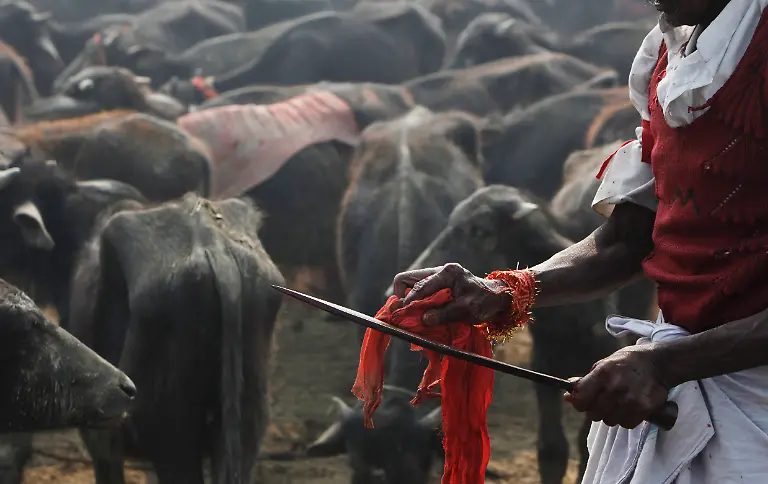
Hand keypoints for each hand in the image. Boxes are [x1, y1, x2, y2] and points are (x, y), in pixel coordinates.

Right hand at [391, 263, 511, 325]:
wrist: (497, 297)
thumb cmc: (485, 301)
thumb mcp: (467, 310)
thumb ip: (445, 314)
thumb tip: (424, 319)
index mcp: (447, 273)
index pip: (420, 286)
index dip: (409, 301)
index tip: (402, 315)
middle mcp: (439, 271)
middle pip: (407, 278)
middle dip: (401, 296)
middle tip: (401, 313)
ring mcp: (437, 277)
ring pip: (410, 283)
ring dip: (408, 299)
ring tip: (410, 314)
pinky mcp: (437, 285)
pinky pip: (418, 290)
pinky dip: (415, 301)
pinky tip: (420, 313)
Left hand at [565, 345, 669, 428]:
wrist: (657, 362)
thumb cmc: (626, 362)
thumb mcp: (603, 365)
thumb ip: (586, 382)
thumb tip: (568, 396)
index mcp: (602, 373)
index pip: (580, 399)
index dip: (579, 403)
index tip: (583, 401)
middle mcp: (615, 388)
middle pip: (594, 414)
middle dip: (595, 410)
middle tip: (603, 403)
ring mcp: (630, 399)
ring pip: (609, 421)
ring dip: (611, 415)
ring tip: (618, 404)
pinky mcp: (644, 409)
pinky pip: (626, 424)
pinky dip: (626, 419)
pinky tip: (629, 408)